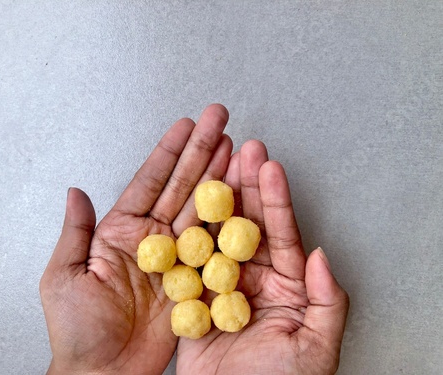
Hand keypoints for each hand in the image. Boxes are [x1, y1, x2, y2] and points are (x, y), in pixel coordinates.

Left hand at [39, 104, 232, 373]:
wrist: (105, 374)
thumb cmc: (78, 333)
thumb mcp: (64, 277)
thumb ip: (75, 231)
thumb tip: (75, 191)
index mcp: (120, 233)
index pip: (148, 182)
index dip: (168, 152)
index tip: (186, 126)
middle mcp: (152, 239)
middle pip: (180, 186)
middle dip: (201, 151)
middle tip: (219, 121)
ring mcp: (177, 257)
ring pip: (201, 208)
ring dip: (218, 176)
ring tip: (234, 147)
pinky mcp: (196, 279)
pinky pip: (214, 245)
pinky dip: (228, 219)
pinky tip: (239, 193)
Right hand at [176, 140, 349, 373]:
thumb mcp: (315, 348)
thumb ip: (326, 301)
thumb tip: (320, 254)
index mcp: (286, 288)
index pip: (282, 235)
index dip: (276, 200)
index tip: (270, 168)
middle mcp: (254, 280)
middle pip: (249, 225)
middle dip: (248, 186)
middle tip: (244, 151)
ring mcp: (222, 284)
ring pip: (220, 233)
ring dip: (218, 198)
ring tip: (218, 162)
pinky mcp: (194, 295)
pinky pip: (191, 259)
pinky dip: (188, 230)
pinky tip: (188, 202)